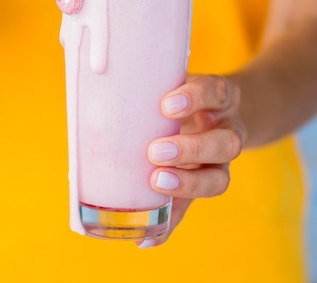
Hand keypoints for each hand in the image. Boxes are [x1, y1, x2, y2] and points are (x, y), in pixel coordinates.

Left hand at [140, 74, 244, 247]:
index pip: (216, 92)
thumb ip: (149, 87)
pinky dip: (170, 225)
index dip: (196, 98)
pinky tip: (147, 238)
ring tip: (156, 183)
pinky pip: (192, 210)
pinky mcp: (203, 186)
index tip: (166, 105)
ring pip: (220, 178)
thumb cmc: (184, 93)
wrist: (221, 109)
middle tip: (156, 151)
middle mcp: (226, 129)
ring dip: (188, 185)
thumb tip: (90, 94)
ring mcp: (220, 161)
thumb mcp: (175, 80)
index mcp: (218, 98)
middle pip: (226, 143)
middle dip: (192, 149)